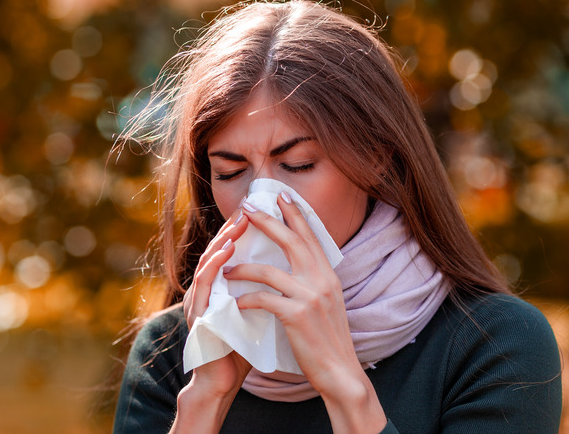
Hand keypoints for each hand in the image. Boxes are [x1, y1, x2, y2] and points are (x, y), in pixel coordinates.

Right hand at [182, 207, 251, 395]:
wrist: (222, 381)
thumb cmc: (240, 349)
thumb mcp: (257, 313)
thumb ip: (266, 293)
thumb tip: (292, 273)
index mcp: (223, 288)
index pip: (234, 252)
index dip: (246, 231)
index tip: (264, 212)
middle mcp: (208, 289)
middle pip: (220, 250)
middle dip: (235, 228)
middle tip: (250, 207)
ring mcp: (199, 300)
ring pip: (208, 261)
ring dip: (223, 240)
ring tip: (239, 223)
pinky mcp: (196, 314)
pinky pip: (203, 284)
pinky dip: (214, 265)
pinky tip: (226, 251)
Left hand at [231, 194, 386, 432]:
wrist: (342, 373)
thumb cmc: (329, 341)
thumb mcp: (328, 304)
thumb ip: (315, 283)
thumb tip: (301, 266)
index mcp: (329, 276)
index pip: (311, 236)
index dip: (296, 214)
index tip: (281, 195)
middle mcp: (322, 281)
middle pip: (291, 241)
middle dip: (267, 221)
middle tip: (247, 207)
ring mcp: (310, 297)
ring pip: (269, 270)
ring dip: (244, 267)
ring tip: (227, 269)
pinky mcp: (297, 316)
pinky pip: (263, 299)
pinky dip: (247, 299)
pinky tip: (237, 303)